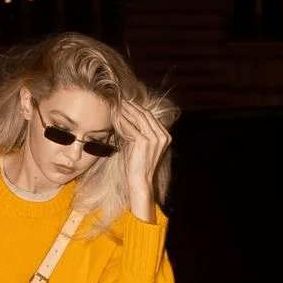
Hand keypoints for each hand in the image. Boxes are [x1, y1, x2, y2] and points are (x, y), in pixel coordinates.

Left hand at [118, 100, 171, 221]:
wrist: (140, 181)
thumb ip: (138, 132)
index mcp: (165, 136)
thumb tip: (127, 117)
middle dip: (133, 106)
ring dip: (128, 110)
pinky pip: (132, 127)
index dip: (139, 109)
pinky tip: (117, 116)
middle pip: (146, 115)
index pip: (151, 117)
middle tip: (122, 101)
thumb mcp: (141, 145)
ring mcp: (155, 138)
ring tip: (119, 105)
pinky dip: (123, 121)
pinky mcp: (144, 142)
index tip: (128, 103)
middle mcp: (162, 136)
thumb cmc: (138, 165)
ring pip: (140, 118)